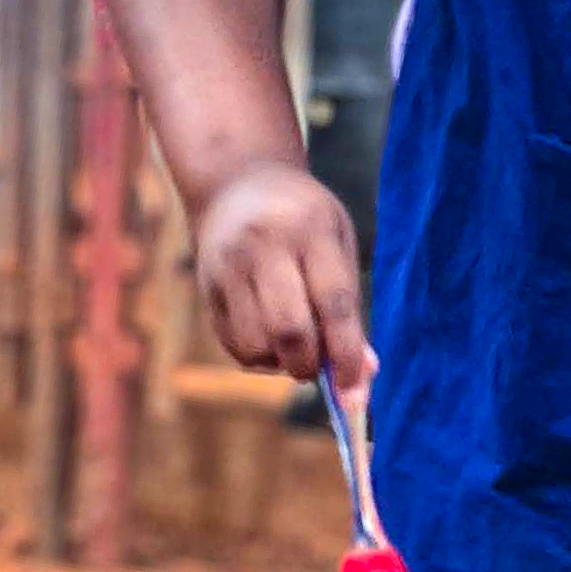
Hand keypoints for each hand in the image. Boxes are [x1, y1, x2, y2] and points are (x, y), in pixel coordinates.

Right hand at [194, 160, 368, 387]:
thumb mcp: (337, 241)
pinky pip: (234, 345)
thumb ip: (350, 305)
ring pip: (257, 345)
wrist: (237, 185)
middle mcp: (263, 246)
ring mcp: (228, 266)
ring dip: (282, 364)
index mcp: (310, 229)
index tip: (355, 387)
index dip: (346, 352)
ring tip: (296, 347)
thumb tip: (363, 375)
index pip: (333, 303)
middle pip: (290, 330)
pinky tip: (270, 338)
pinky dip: (259, 358)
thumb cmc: (304, 219)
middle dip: (310, 365)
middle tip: (320, 367)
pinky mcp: (207, 287)